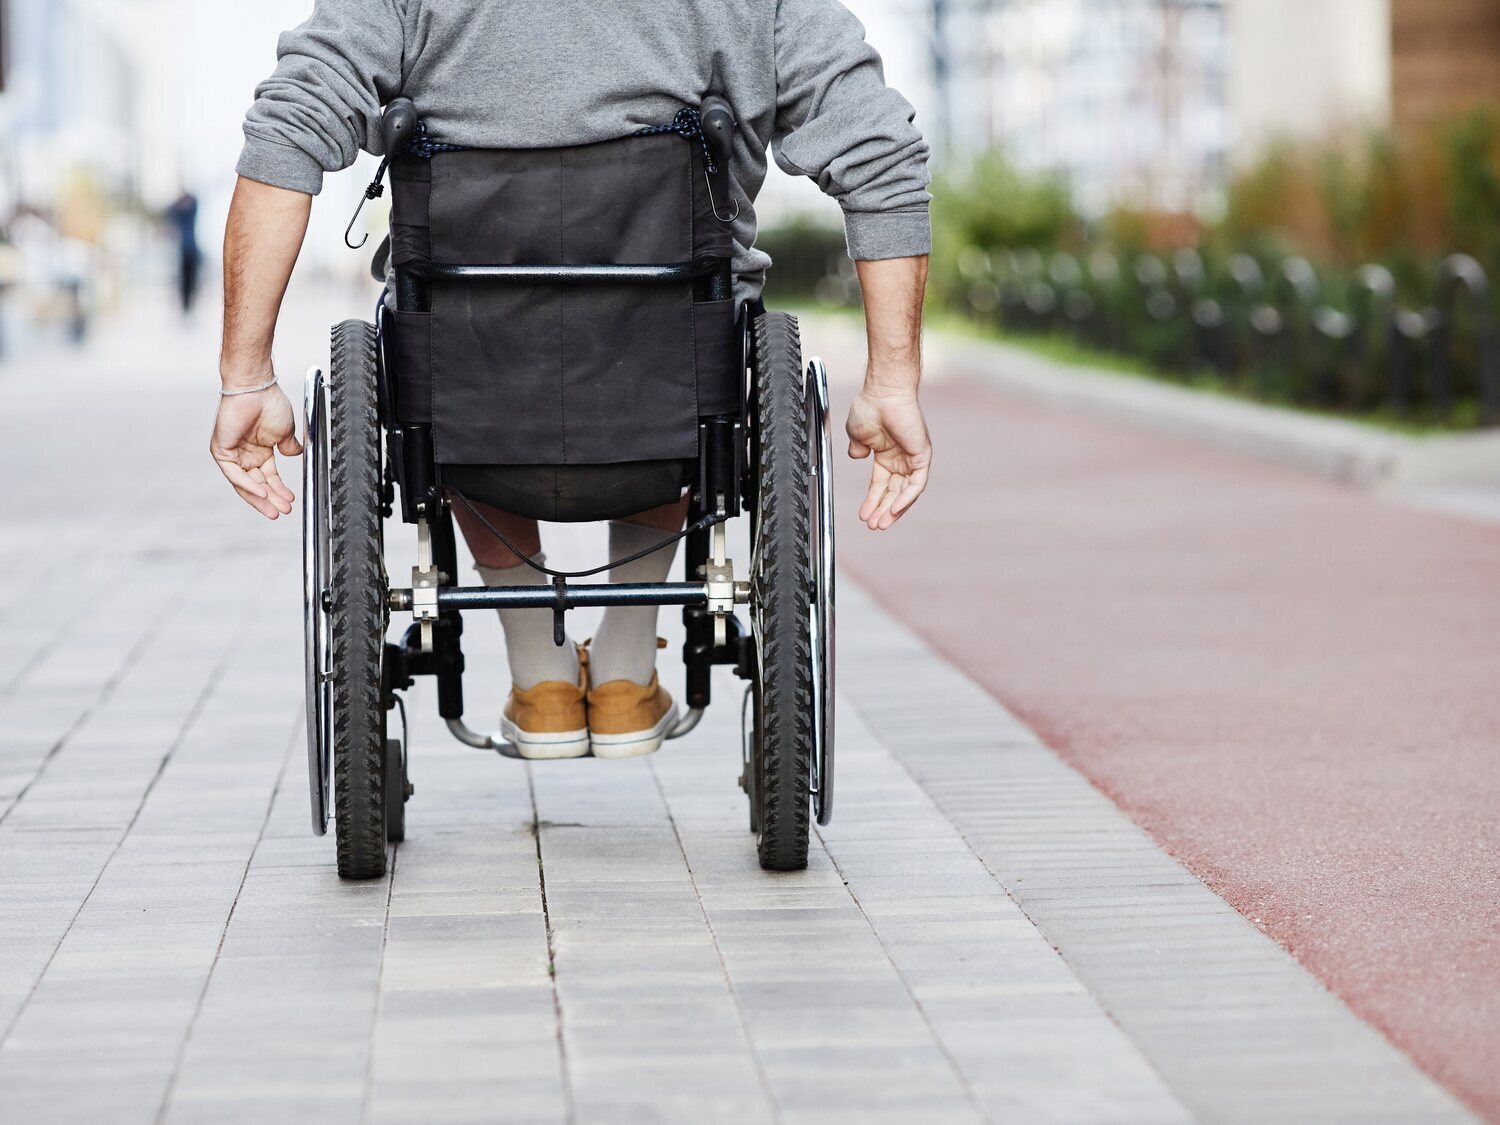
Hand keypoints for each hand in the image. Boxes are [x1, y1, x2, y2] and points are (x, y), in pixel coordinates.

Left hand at [210, 382, 302, 518]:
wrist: (256, 388)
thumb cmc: (269, 403)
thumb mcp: (285, 432)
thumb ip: (290, 447)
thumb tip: (296, 455)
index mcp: (259, 451)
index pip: (268, 478)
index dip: (279, 491)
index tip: (291, 501)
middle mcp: (244, 454)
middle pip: (256, 484)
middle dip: (271, 500)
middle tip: (283, 512)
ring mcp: (232, 453)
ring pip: (245, 483)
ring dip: (260, 497)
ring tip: (275, 509)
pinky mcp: (222, 450)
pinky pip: (235, 474)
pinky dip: (248, 485)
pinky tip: (263, 492)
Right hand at [846, 386, 930, 530]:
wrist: (883, 392)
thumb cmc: (870, 407)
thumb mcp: (857, 435)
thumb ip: (857, 448)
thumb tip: (856, 457)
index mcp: (886, 454)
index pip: (881, 485)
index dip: (872, 501)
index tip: (863, 516)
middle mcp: (901, 458)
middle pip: (893, 492)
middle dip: (882, 510)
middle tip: (873, 526)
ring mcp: (912, 458)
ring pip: (905, 492)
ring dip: (893, 509)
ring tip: (881, 524)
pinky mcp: (922, 456)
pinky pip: (916, 484)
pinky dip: (906, 498)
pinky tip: (894, 509)